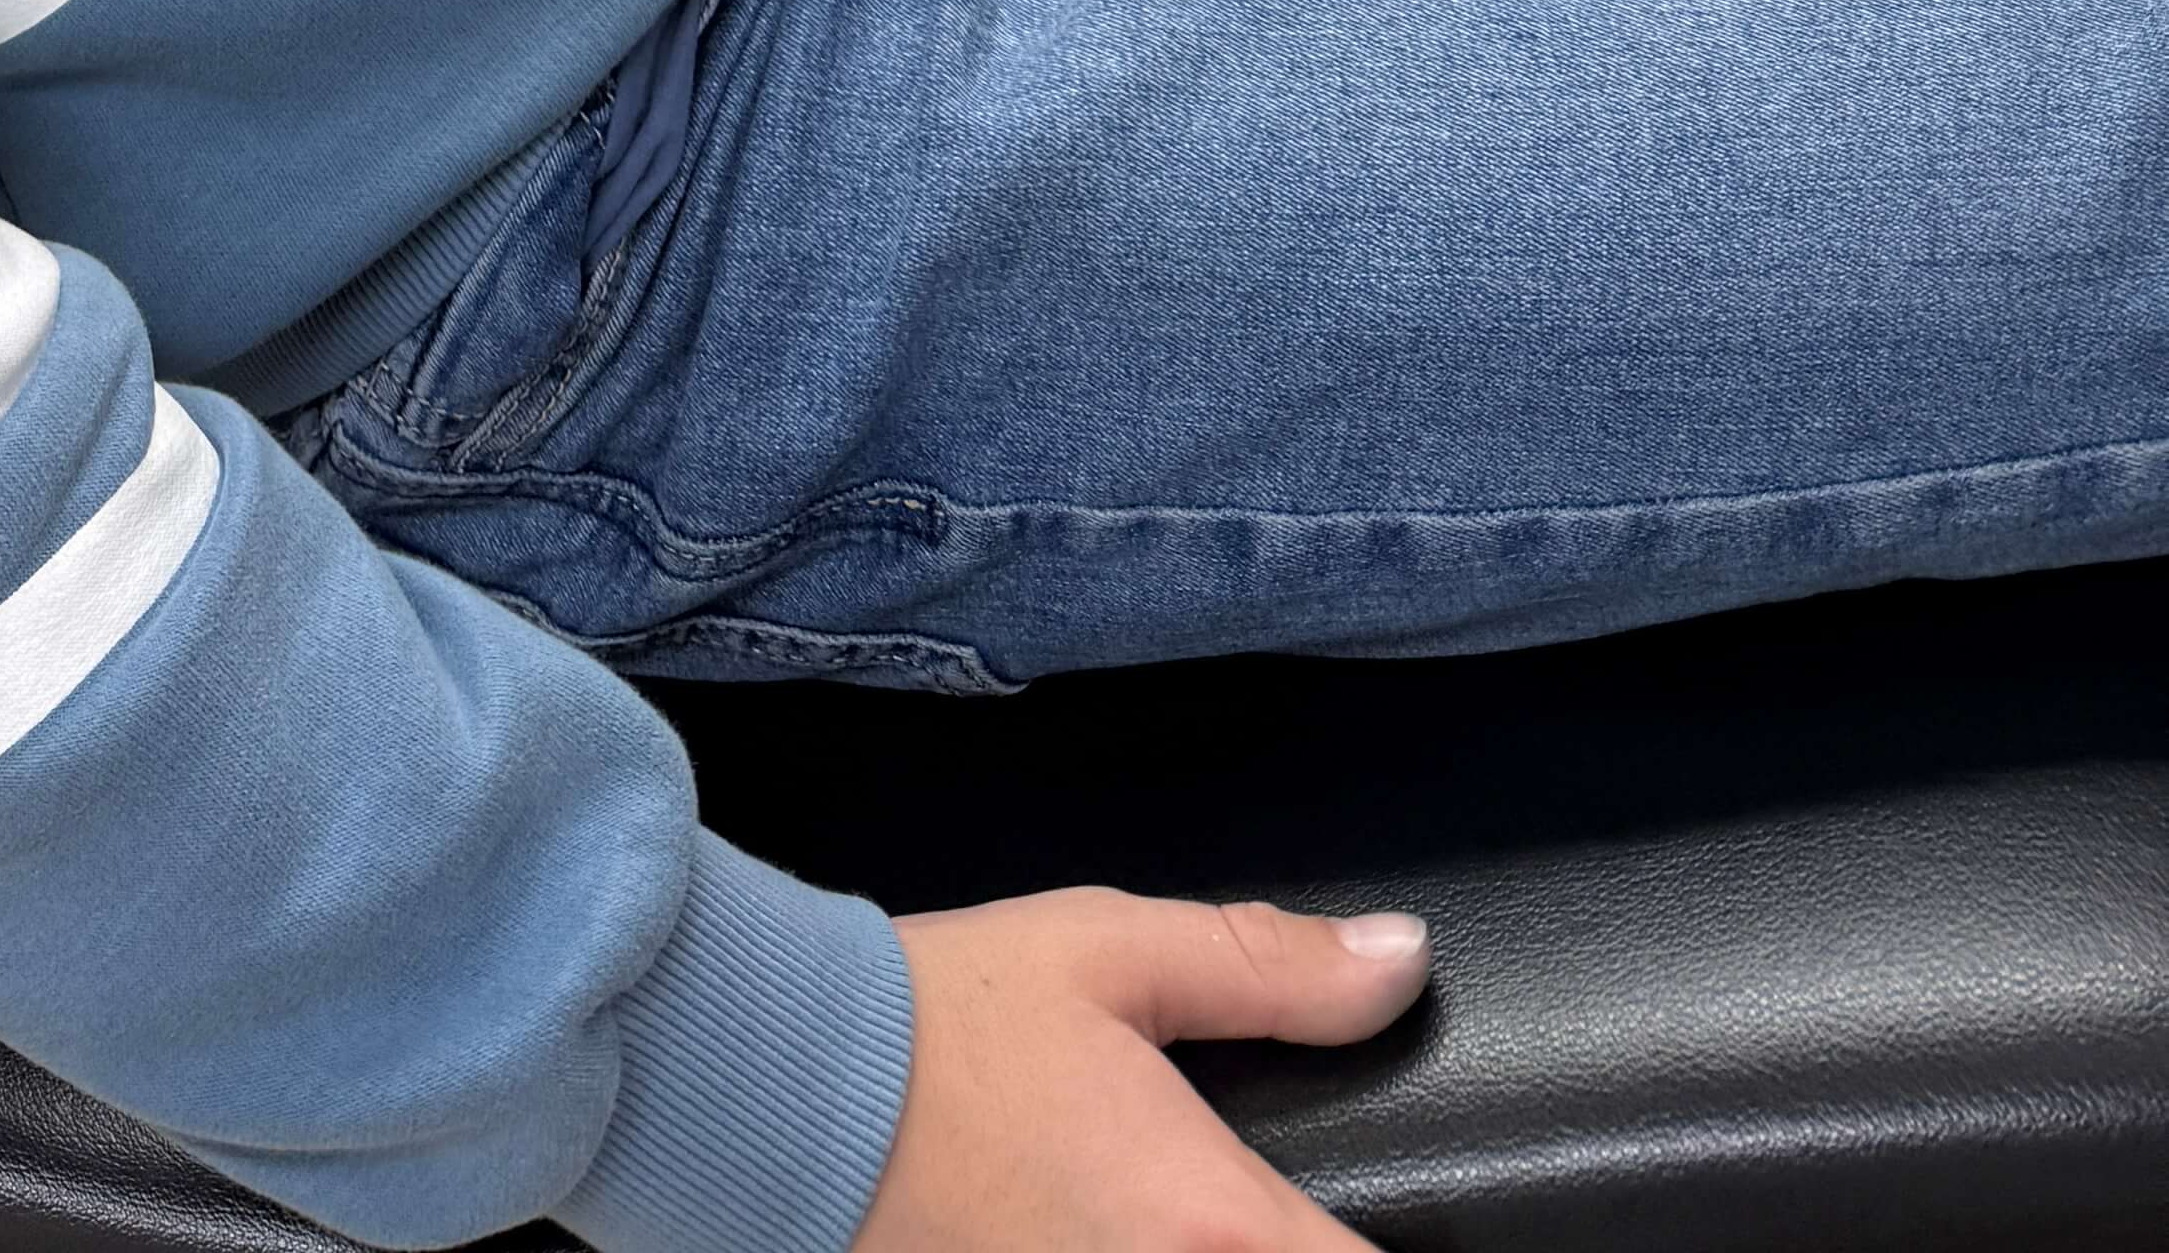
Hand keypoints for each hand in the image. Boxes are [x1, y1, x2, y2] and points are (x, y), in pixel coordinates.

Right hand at [850, 887, 1431, 1252]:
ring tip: (1169, 1213)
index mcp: (1212, 1224)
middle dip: (1296, 1250)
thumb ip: (1266, 966)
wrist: (776, 1086)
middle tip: (1273, 1207)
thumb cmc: (941, 1023)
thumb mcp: (1108, 954)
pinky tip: (1110, 1229)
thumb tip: (1400, 960)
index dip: (1386, 1243)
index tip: (1362, 1212)